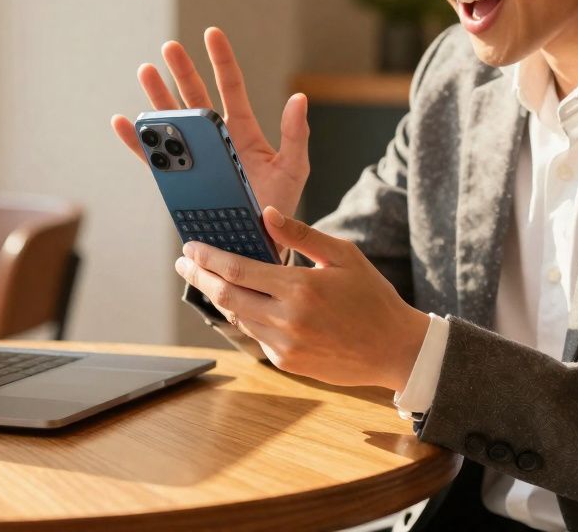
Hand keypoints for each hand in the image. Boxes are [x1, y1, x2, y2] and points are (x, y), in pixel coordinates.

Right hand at [110, 27, 309, 217]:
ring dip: (158, 97)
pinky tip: (124, 122)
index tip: (212, 33)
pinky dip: (137, 141)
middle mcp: (214, 139)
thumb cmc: (278, 204)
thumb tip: (299, 98)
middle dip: (182, 71)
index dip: (222, 60)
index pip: (231, 87)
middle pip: (195, 97)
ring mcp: (194, 158)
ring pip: (172, 120)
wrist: (256, 242)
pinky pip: (153, 158)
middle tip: (170, 47)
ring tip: (145, 72)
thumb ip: (296, 135)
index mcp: (242, 131)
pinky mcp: (177, 180)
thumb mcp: (294, 168)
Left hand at [174, 205, 428, 390]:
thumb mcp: (343, 256)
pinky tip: (242, 303)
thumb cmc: (372, 298)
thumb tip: (267, 215)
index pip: (237, 270)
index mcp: (300, 288)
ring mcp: (285, 345)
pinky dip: (245, 317)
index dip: (208, 257)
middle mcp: (287, 320)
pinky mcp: (287, 363)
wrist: (394, 349)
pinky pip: (255, 335)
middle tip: (184, 263)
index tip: (190, 247)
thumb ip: (301, 235)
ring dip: (219, 297)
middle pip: (226, 296)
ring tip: (207, 279)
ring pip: (238, 317)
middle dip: (199, 276)